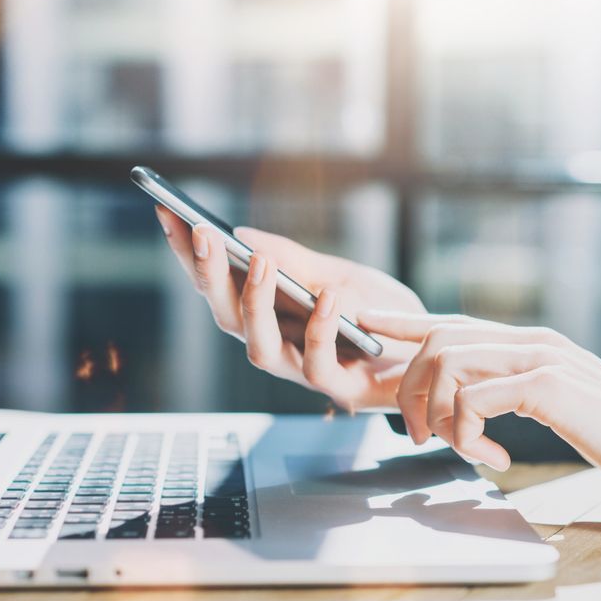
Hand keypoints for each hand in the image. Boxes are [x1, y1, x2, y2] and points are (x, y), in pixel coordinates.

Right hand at [155, 207, 425, 409]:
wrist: (432, 350)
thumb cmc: (381, 317)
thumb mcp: (339, 276)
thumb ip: (295, 262)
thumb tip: (241, 236)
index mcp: (270, 317)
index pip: (219, 286)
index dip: (189, 254)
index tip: (167, 212)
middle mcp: (278, 346)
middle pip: (226, 317)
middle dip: (208, 275)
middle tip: (200, 232)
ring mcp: (305, 371)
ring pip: (259, 348)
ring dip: (254, 302)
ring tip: (259, 260)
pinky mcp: (340, 388)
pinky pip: (318, 363)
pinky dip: (319, 328)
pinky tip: (325, 295)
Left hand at [358, 312, 600, 505]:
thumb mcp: (555, 406)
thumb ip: (515, 390)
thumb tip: (472, 400)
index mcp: (529, 342)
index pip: (453, 322)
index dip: (404, 322)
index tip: (367, 324)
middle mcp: (531, 340)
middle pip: (439, 340)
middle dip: (412, 387)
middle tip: (417, 432)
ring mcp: (541, 357)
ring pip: (450, 364)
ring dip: (438, 412)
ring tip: (455, 447)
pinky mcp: (549, 385)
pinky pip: (476, 398)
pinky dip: (468, 431)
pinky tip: (492, 456)